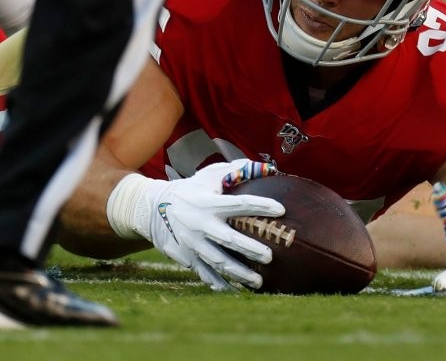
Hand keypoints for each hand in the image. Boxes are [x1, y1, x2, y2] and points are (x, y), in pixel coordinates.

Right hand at [130, 159, 284, 289]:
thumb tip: (267, 168)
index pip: (240, 204)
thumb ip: (235, 171)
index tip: (282, 210)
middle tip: (271, 257)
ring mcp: (191, 243)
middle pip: (229, 239)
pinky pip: (204, 273)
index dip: (261, 206)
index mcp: (209, 203)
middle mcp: (200, 224)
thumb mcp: (208, 176)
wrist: (150, 208)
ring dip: (239, 273)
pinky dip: (219, 282)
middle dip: (250, 249)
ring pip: (218, 262)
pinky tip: (235, 290)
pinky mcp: (185, 257)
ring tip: (259, 281)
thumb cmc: (189, 190)